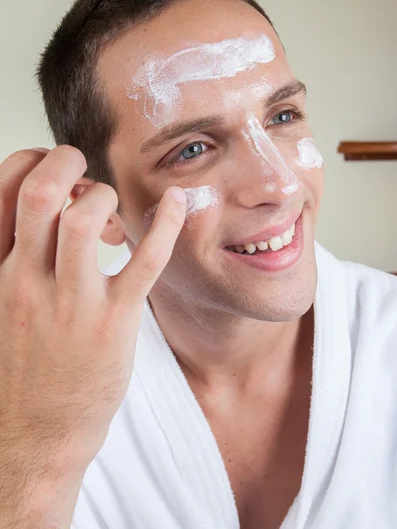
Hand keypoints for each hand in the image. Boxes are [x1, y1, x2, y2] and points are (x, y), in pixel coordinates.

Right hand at [0, 145, 185, 471]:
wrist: (31, 436)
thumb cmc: (21, 367)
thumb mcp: (1, 306)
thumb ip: (15, 259)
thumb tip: (48, 213)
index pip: (5, 188)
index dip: (32, 162)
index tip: (55, 171)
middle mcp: (25, 280)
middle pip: (40, 192)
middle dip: (65, 161)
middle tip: (84, 170)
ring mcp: (70, 302)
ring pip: (84, 219)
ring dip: (103, 197)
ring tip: (110, 211)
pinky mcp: (112, 323)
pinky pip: (144, 260)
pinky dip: (165, 225)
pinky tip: (177, 202)